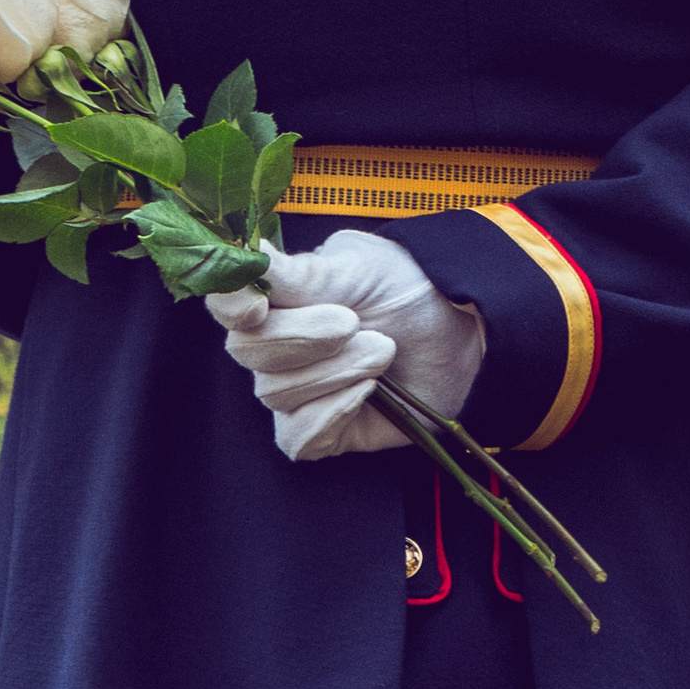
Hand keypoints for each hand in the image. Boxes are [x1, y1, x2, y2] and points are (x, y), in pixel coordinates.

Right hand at [207, 232, 484, 462]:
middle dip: (304, 338)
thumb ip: (297, 271)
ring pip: (277, 394)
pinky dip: (333, 414)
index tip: (257, 306)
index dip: (232, 307)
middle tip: (354, 322)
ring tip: (382, 350)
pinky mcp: (322, 429)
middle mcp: (278, 345)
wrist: (462, 333)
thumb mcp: (357, 266)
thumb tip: (248, 251)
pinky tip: (368, 393)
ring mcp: (296, 390)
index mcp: (277, 297)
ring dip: (336, 373)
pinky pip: (299, 437)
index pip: (226, 305)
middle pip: (249, 352)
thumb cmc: (410, 290)